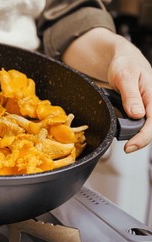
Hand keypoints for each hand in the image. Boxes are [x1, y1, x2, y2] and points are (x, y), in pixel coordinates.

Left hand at [63, 28, 151, 152]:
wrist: (124, 60)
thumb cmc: (125, 65)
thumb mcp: (125, 77)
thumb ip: (131, 96)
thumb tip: (137, 114)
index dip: (142, 137)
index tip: (130, 146)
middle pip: (150, 128)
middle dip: (139, 139)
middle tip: (126, 148)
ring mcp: (148, 107)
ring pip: (145, 127)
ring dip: (136, 136)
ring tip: (127, 142)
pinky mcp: (141, 110)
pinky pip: (139, 123)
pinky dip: (132, 130)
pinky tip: (125, 133)